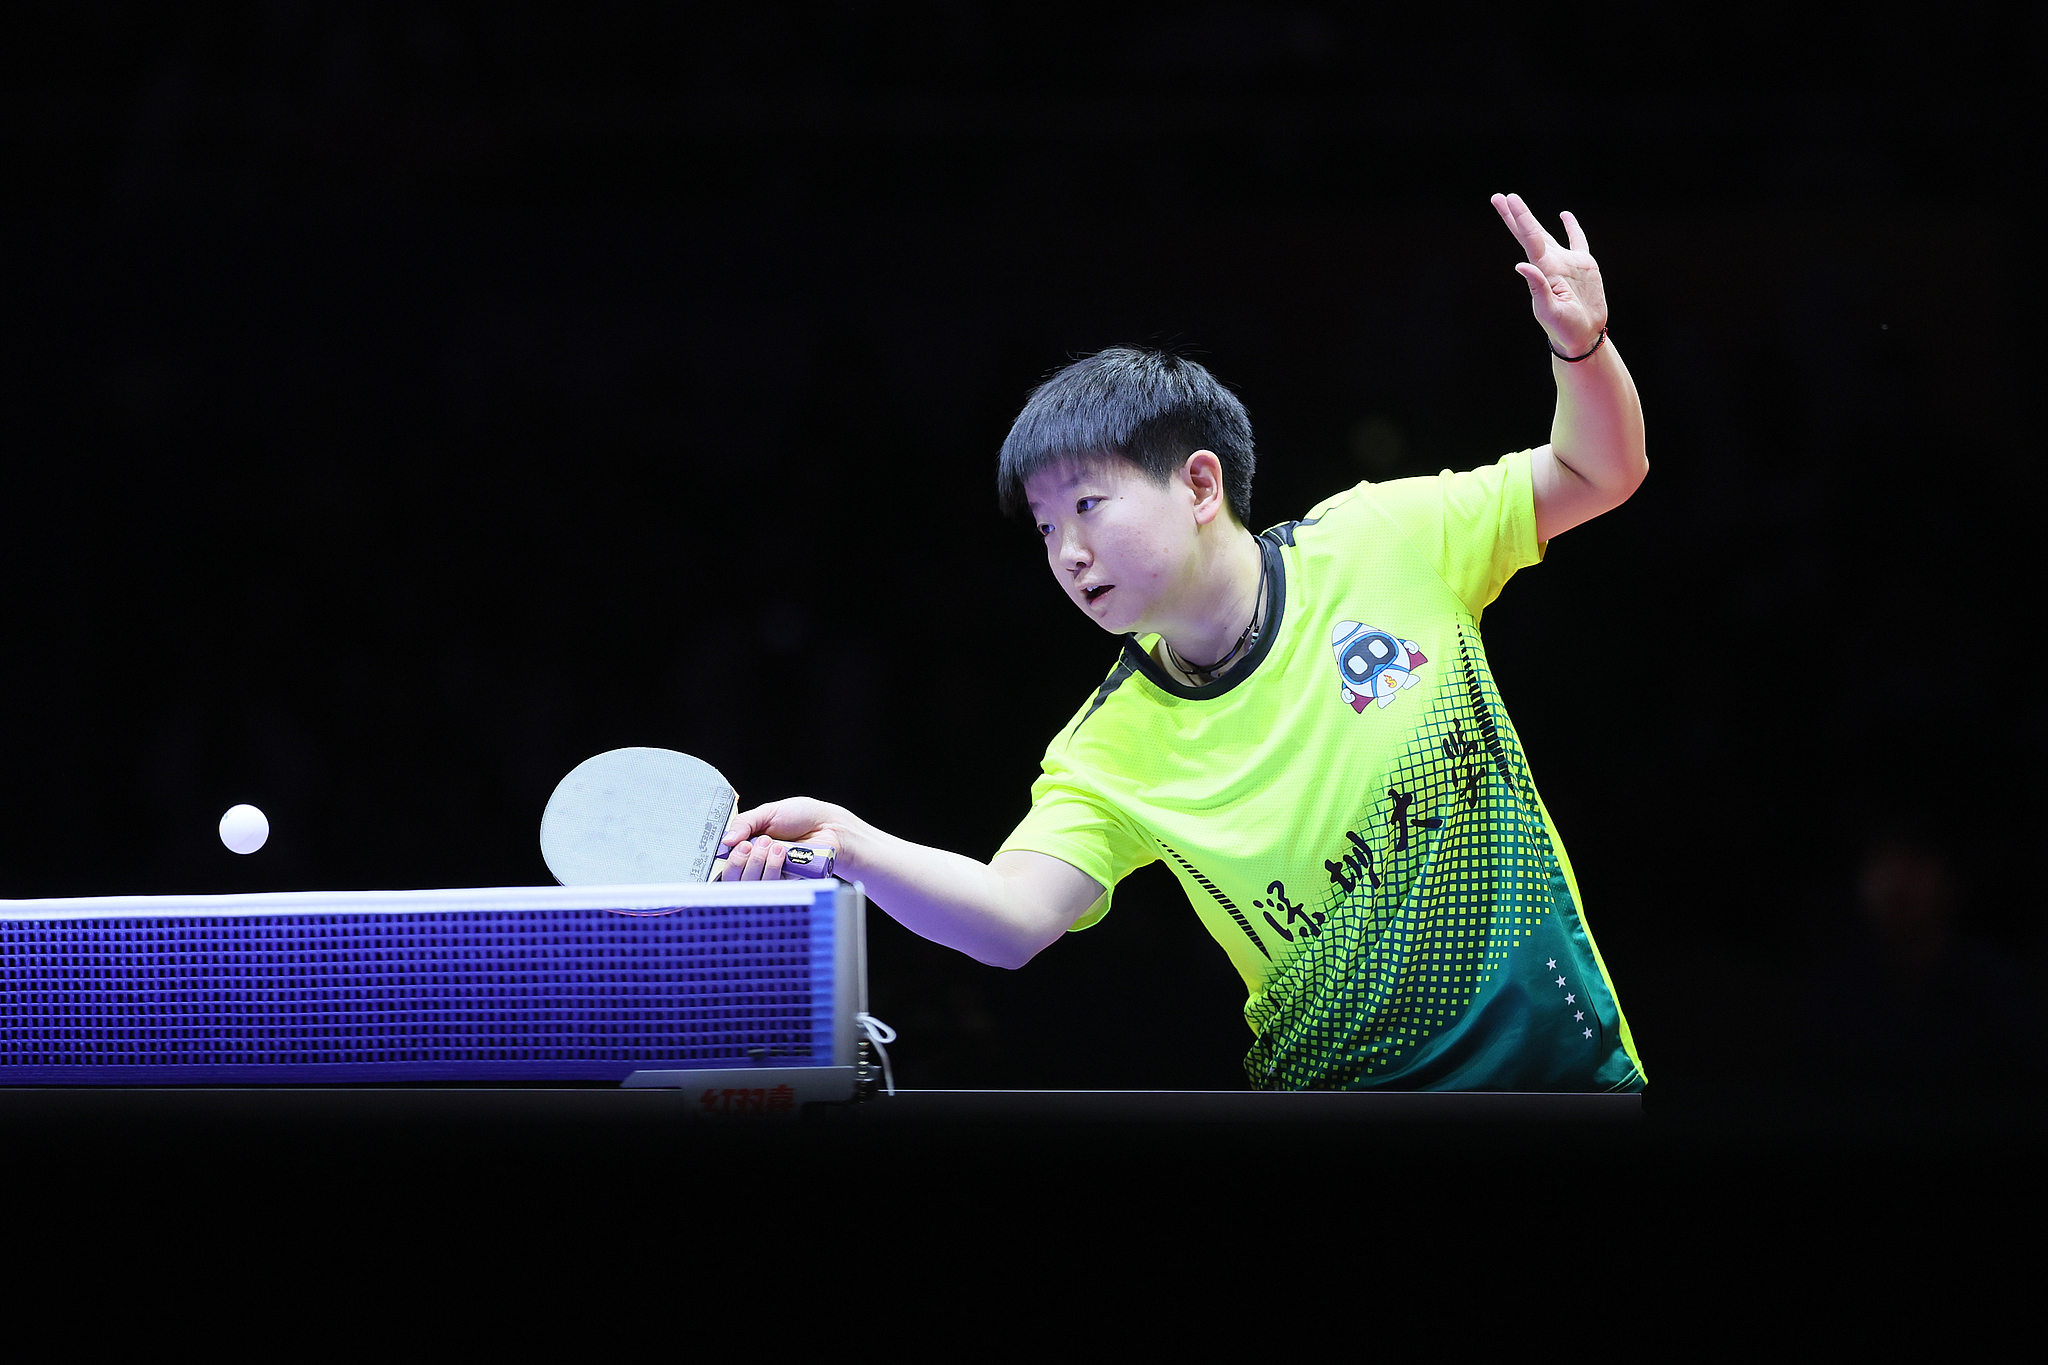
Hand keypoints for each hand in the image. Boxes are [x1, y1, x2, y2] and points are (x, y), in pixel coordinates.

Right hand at [715, 795, 857, 880]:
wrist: (828, 825)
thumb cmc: (801, 816)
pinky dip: (773, 867)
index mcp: (747, 845)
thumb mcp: (768, 812)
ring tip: (773, 844)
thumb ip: (745, 823)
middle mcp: (756, 863)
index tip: (730, 845)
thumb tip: (725, 840)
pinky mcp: (786, 884)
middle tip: (749, 845)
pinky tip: (782, 853)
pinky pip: (770, 885)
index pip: (724, 861)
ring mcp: (770, 875)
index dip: (722, 858)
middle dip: (738, 861)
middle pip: (731, 878)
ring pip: (750, 883)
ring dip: (758, 861)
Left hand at [1491, 192, 1606, 355]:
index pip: (1528, 238)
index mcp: (1542, 270)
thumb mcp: (1549, 310)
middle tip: (1499, 197)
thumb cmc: (1564, 328)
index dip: (1518, 218)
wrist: (1582, 336)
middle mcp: (1551, 263)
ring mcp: (1566, 262)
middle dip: (1515, 215)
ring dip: (1531, 219)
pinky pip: (1577, 241)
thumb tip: (1521, 265)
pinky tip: (1564, 215)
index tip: (1506, 200)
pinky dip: (1572, 227)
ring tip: (1517, 202)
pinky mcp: (1583, 265)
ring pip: (1546, 234)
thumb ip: (1537, 287)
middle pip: (1529, 233)